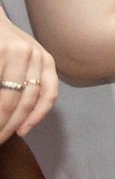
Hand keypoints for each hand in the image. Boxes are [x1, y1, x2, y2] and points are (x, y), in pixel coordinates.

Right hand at [0, 14, 56, 142]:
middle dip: (10, 124)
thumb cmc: (6, 44)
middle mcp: (34, 55)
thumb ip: (29, 83)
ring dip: (1, 118)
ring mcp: (13, 53)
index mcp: (46, 60)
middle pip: (25, 100)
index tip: (21, 134)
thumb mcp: (27, 60)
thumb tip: (23, 121)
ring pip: (8, 97)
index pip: (47, 95)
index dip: (34, 118)